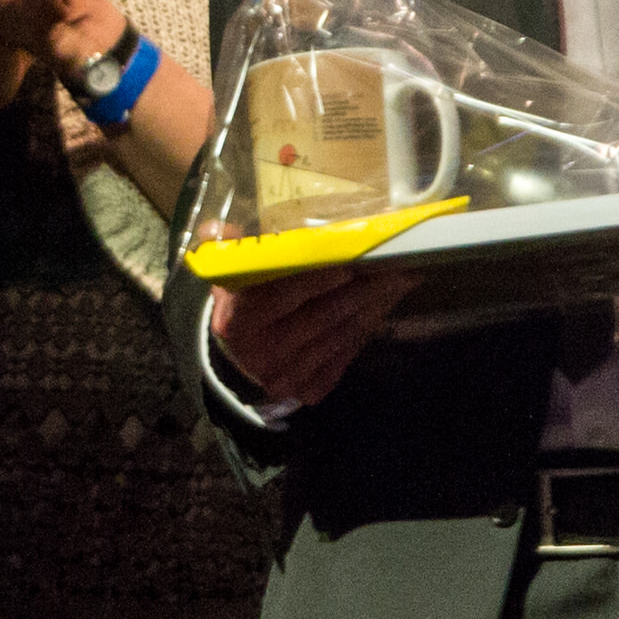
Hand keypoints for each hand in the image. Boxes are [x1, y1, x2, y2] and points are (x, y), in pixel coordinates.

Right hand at [208, 264, 415, 408]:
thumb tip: (218, 229)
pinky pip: (345, 357)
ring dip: (373, 307)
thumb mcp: (224, 276)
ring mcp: (287, 377)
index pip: (281, 296)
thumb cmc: (239, 306)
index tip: (349, 262)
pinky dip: (366, 330)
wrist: (239, 362)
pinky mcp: (309, 390)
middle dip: (361, 289)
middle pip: (320, 316)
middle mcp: (260, 354)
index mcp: (236, 321)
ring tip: (399, 280)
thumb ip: (223, 249)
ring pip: (338, 336)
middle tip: (394, 265)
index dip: (316, 279)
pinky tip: (384, 307)